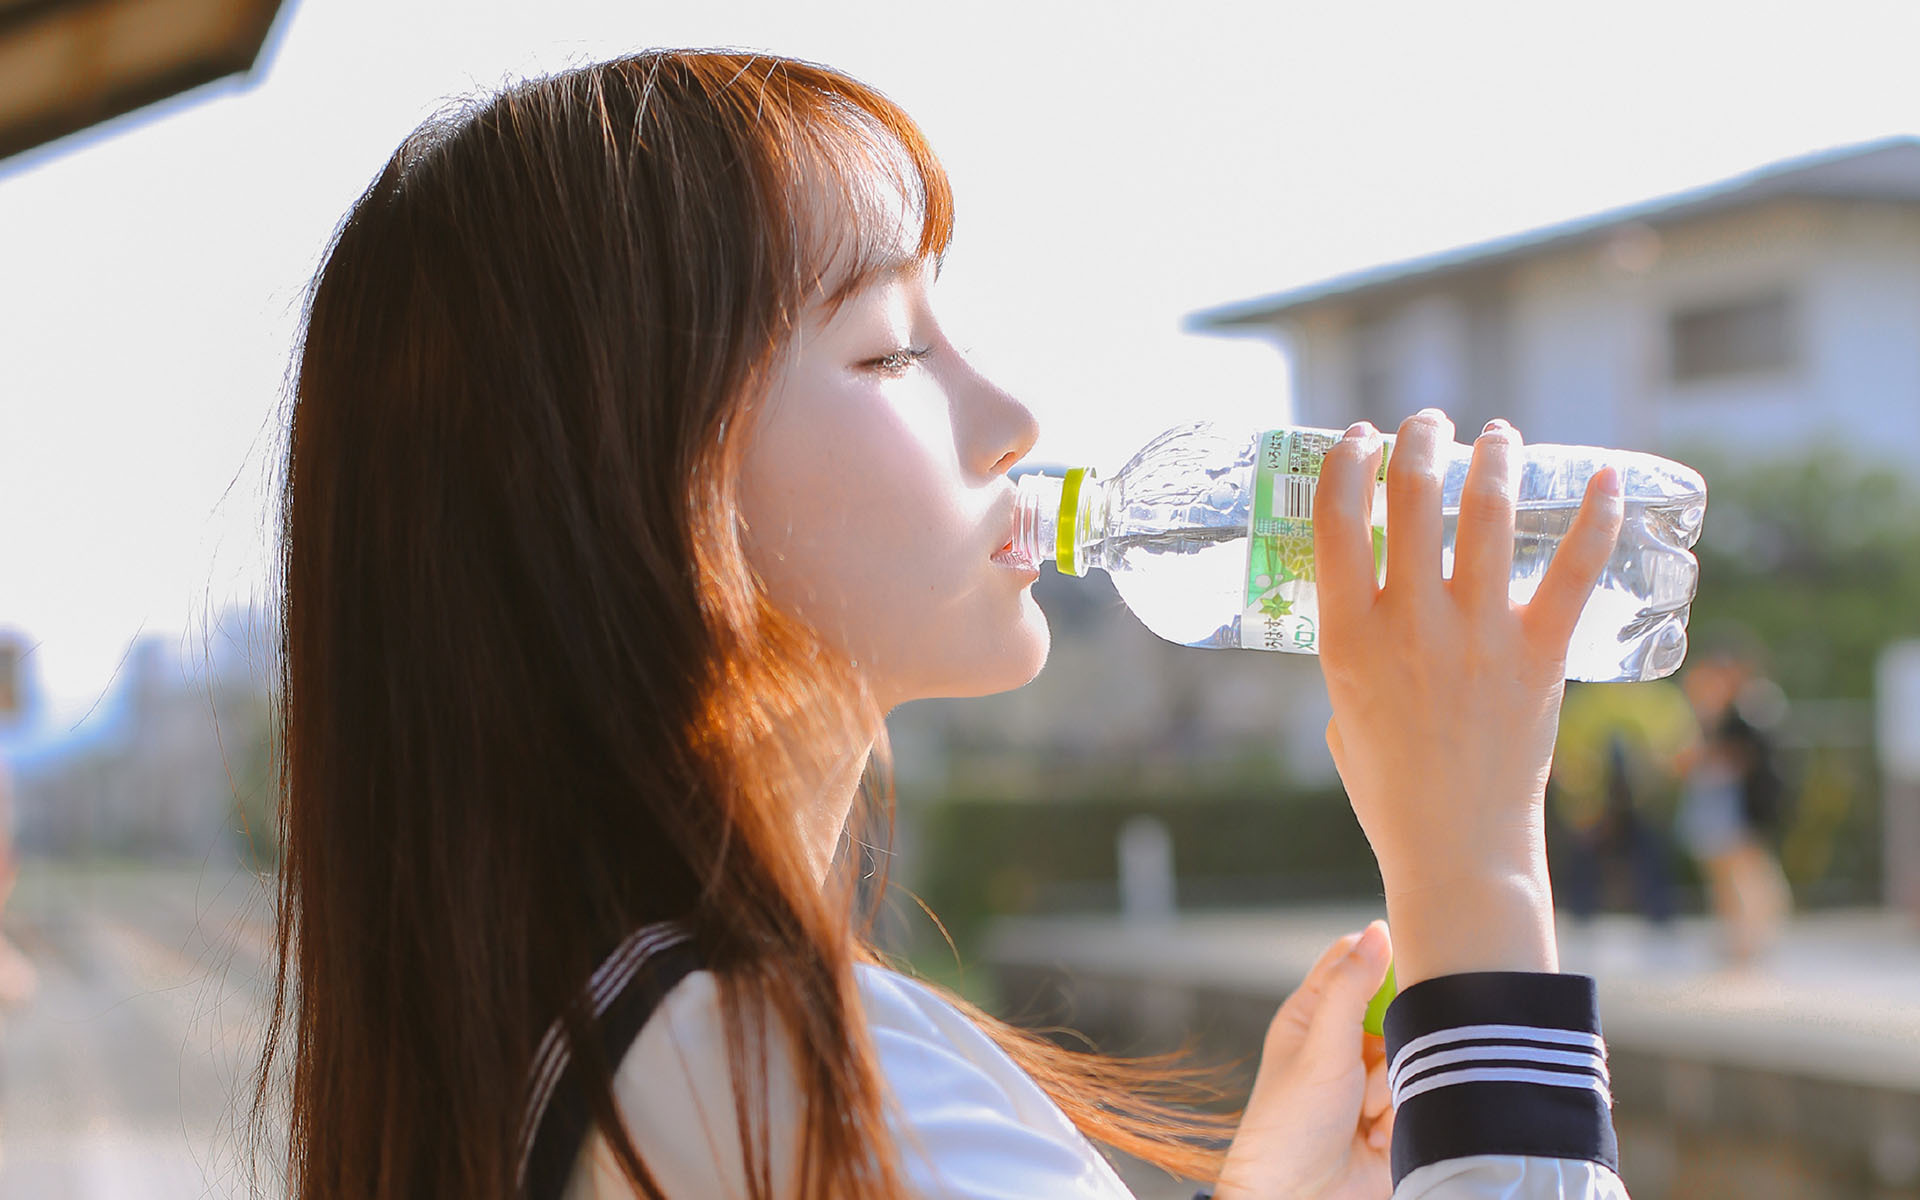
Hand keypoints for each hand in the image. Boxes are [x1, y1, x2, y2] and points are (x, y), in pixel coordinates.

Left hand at [1214, 923, 1394, 1199]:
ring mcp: (1373, 1080)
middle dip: (1390, 1045)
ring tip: (1361, 1116)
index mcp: (1316, 1014)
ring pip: (1414, 1056)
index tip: (1406, 967)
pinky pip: (1423, 1096)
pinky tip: (1374, 1137)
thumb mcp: (1320, 1047)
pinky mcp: (1397, 1116)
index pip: (1356, 961)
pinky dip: (1402, 1118)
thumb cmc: (1288, 1127)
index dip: (1383, 960)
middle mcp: (1346, 1042)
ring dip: (1393, 1088)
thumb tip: (1377, 931)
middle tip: (1366, 1066)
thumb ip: (1351, 987)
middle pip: (1397, 1011)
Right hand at [1312, 411, 1621, 985]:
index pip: (1336, 521)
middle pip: (1411, 499)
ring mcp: (1478, 635)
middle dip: (1419, 442)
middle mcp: (1410, 623)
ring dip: (1493, 459)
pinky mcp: (1538, 655)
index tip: (1359, 437)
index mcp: (1347, 637)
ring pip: (1488, 515)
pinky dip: (1597, 520)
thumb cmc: (1390, 787)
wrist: (1457, 848)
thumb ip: (1355, 649)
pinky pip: (1574, 573)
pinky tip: (1606, 479)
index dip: (1346, 464)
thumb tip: (1378, 602)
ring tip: (1497, 435)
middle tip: (1429, 424)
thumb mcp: (1340, 709)